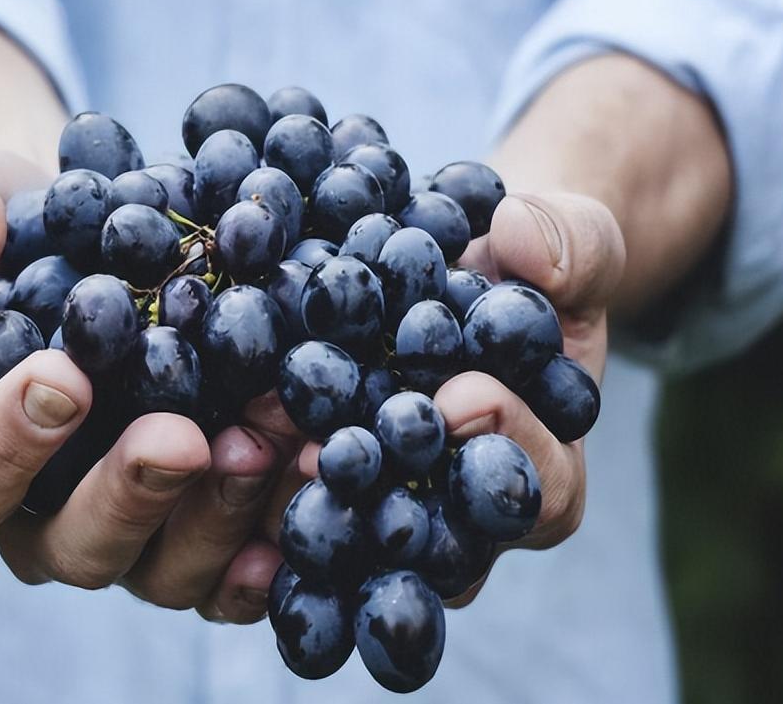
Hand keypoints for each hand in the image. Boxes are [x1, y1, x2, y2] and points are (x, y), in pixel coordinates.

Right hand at [0, 148, 293, 622]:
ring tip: (272, 438)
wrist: (88, 240)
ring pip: (167, 567)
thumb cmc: (2, 230)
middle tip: (183, 437)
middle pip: (76, 545)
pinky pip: (238, 564)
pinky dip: (280, 534)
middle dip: (132, 494)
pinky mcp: (204, 525)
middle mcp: (45, 515)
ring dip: (222, 512)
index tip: (64, 378)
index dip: (5, 444)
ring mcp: (133, 530)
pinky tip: (319, 482)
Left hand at [257, 191, 625, 604]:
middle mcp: (464, 513)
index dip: (507, 447)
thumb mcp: (573, 243)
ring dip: (298, 494)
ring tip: (250, 444)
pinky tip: (209, 437)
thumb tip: (525, 242)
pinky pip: (292, 496)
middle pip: (432, 539)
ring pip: (351, 535)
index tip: (463, 397)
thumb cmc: (532, 265)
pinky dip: (252, 471)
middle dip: (381, 495)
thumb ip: (571, 247)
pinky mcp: (326, 481)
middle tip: (326, 451)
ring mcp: (391, 505)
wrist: (467, 266)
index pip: (540, 489)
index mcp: (545, 471)